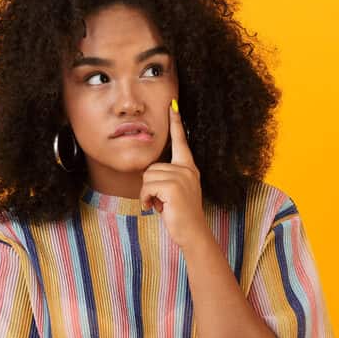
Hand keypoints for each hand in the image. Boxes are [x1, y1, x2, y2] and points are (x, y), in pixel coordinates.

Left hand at [140, 99, 208, 249]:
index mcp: (188, 168)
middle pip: (152, 167)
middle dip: (150, 186)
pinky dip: (146, 199)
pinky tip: (156, 208)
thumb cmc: (181, 215)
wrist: (193, 233)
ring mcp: (182, 178)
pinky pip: (147, 186)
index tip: (172, 104)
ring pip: (148, 176)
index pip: (181, 141)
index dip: (176, 122)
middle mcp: (187, 169)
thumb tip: (150, 174)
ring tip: (161, 205)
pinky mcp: (174, 187)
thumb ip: (168, 178)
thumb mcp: (176, 192)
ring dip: (148, 194)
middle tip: (162, 201)